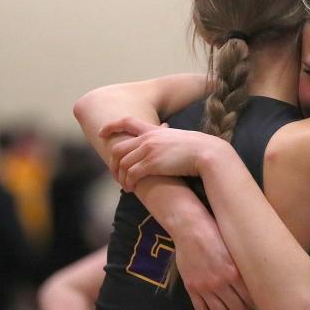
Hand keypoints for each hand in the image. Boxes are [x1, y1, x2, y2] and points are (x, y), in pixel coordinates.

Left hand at [103, 119, 227, 190]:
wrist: (207, 153)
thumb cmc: (199, 148)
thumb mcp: (179, 137)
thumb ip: (167, 137)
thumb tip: (166, 138)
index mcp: (153, 130)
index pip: (126, 121)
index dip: (111, 126)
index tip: (101, 133)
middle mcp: (147, 138)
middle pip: (118, 148)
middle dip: (112, 163)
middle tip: (115, 174)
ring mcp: (148, 150)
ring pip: (122, 164)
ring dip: (120, 177)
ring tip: (125, 186)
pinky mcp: (151, 164)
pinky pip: (131, 174)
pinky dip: (128, 183)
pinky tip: (131, 188)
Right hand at [171, 212, 264, 309]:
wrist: (190, 228)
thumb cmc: (216, 232)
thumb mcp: (235, 248)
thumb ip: (243, 266)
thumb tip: (258, 280)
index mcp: (234, 272)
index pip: (251, 298)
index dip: (260, 309)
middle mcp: (220, 283)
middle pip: (239, 309)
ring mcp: (204, 287)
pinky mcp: (192, 289)